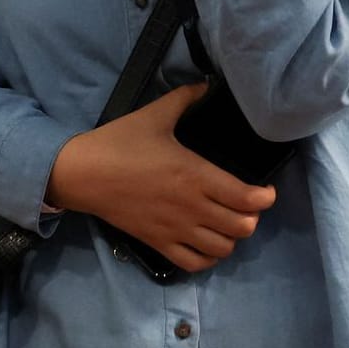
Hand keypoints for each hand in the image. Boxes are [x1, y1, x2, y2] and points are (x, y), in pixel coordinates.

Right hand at [46, 83, 276, 274]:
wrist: (83, 173)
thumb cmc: (120, 142)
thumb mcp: (155, 114)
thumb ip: (185, 98)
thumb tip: (207, 83)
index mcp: (195, 175)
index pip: (247, 198)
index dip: (265, 198)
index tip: (265, 190)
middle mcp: (191, 207)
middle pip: (241, 227)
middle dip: (252, 217)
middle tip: (246, 205)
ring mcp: (175, 229)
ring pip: (222, 249)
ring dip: (232, 238)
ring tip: (227, 223)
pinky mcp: (158, 243)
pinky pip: (194, 264)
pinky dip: (208, 258)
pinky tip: (207, 243)